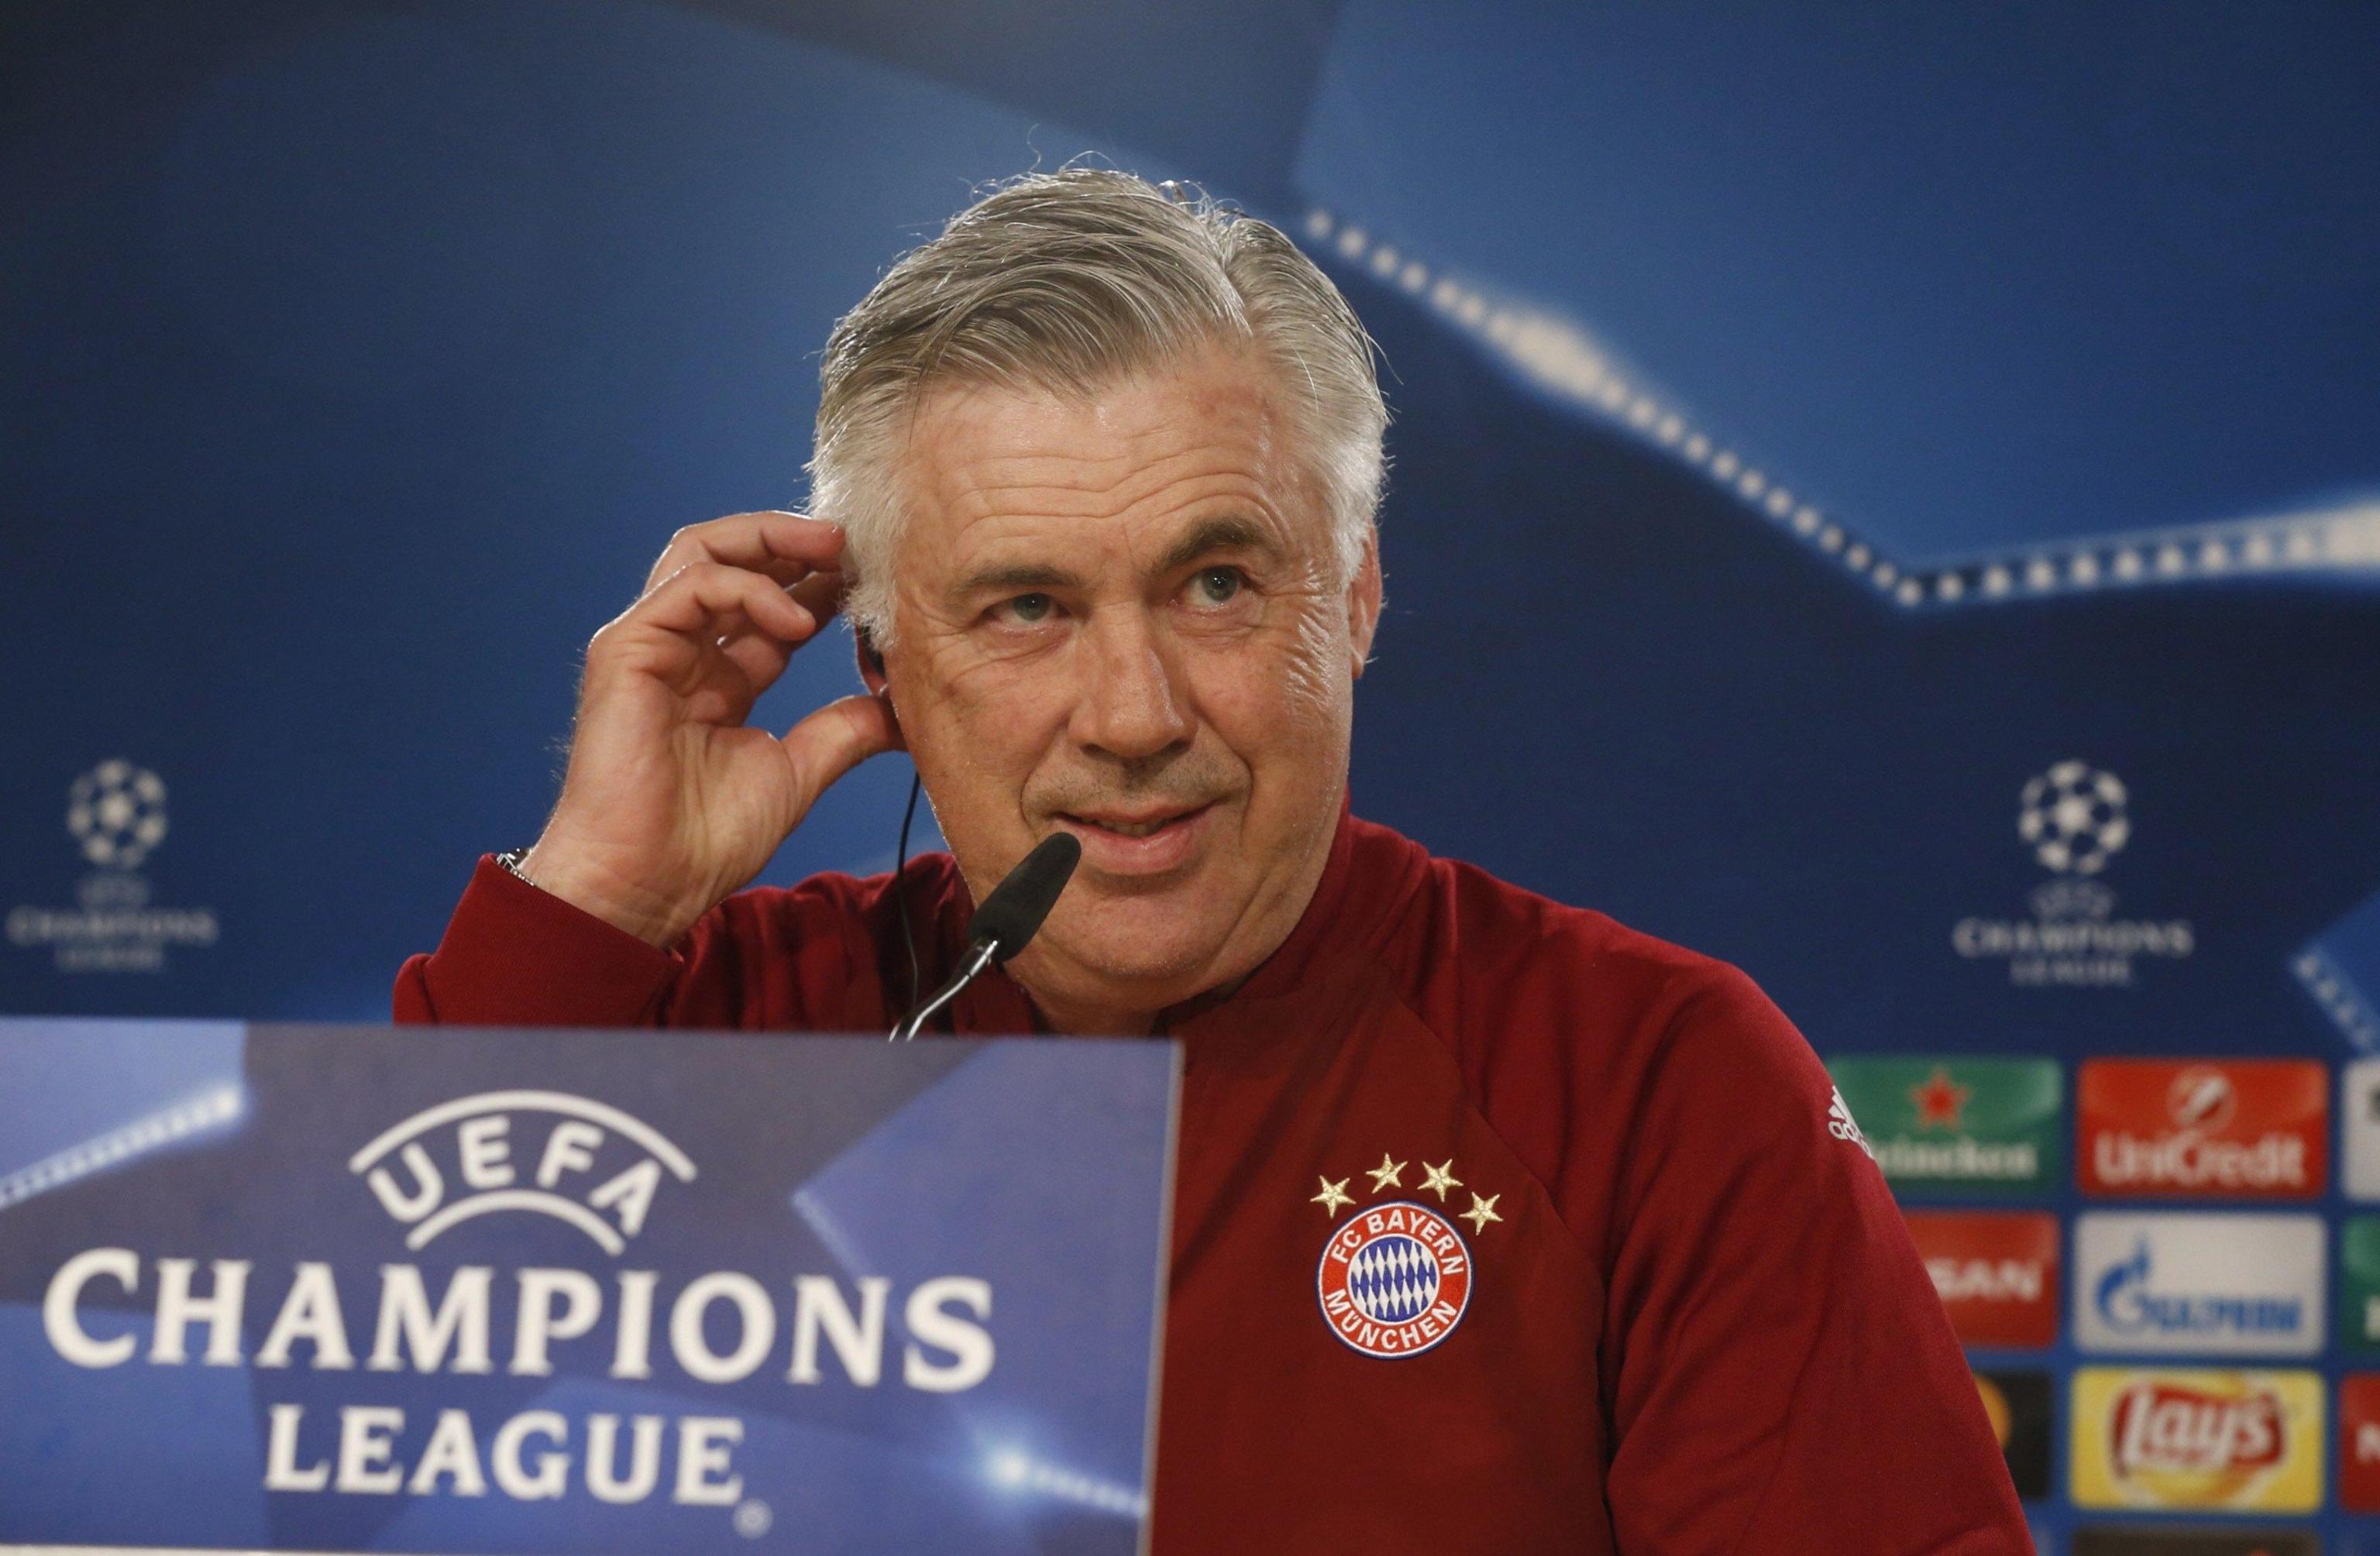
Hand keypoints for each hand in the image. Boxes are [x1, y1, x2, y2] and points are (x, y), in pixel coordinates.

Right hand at [516, 511, 900, 946]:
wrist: (648, 879)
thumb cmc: (704, 838)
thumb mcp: (799, 771)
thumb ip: (844, 731)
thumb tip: (901, 711)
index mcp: (722, 676)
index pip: (772, 602)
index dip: (821, 582)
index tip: (872, 579)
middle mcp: (685, 650)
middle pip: (734, 559)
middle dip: (794, 540)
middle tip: (852, 542)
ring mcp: (651, 644)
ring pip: (703, 552)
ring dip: (771, 540)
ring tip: (831, 552)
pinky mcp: (626, 648)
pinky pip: (689, 586)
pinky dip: (748, 588)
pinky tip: (798, 620)